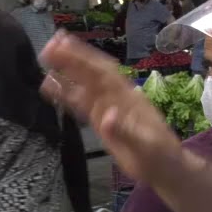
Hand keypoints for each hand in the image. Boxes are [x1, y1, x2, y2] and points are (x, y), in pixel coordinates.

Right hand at [40, 32, 183, 184]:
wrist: (165, 168)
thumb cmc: (159, 156)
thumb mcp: (146, 146)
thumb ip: (125, 132)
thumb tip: (106, 116)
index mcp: (128, 99)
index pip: (103, 74)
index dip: (85, 59)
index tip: (66, 46)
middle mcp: (116, 98)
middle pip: (92, 73)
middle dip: (72, 57)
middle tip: (50, 43)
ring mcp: (108, 108)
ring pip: (84, 85)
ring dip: (67, 71)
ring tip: (46, 56)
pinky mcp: (101, 121)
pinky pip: (80, 104)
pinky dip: (65, 93)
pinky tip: (50, 86)